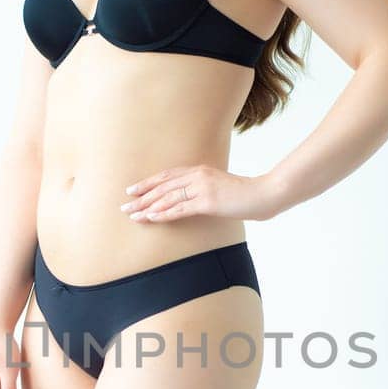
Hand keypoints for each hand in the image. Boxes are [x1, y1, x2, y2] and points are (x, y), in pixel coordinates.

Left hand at [119, 165, 278, 222]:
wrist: (263, 195)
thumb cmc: (243, 194)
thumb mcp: (220, 187)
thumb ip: (203, 188)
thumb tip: (189, 199)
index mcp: (199, 170)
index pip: (167, 176)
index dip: (148, 183)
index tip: (132, 190)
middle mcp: (197, 176)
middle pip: (162, 186)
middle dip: (141, 197)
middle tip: (124, 206)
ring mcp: (202, 188)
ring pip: (167, 198)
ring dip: (147, 207)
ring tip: (132, 215)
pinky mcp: (207, 202)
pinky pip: (180, 209)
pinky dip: (163, 214)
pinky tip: (150, 218)